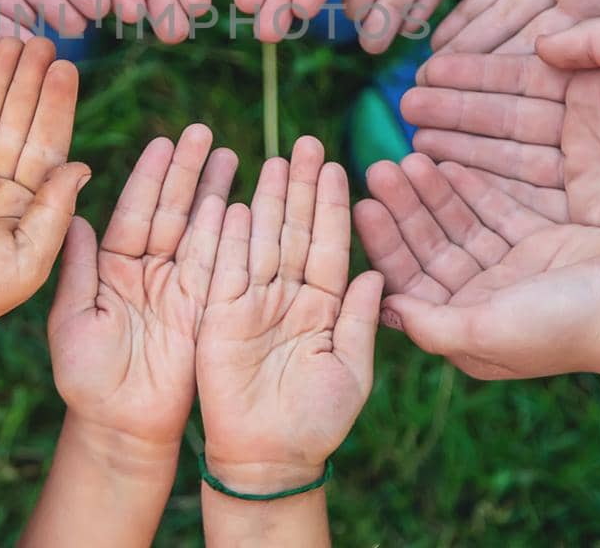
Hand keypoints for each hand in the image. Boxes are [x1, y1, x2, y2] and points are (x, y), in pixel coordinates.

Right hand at [0, 36, 87, 353]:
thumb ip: (54, 212)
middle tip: (38, 39)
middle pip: (14, 121)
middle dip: (26, 81)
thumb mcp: (28, 259)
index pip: (45, 144)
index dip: (55, 105)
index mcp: (24, 204)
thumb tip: (84, 165)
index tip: (66, 67)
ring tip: (5, 41)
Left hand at [49, 125, 237, 445]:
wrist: (121, 428)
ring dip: (215, 192)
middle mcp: (149, 270)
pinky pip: (220, 267)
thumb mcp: (71, 321)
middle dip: (188, 171)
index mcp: (112, 266)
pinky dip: (232, 236)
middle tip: (204, 132)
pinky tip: (246, 204)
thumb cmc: (86, 381)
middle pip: (172, 210)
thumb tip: (72, 215)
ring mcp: (180, 287)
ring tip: (230, 154)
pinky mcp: (205, 310)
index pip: (135, 210)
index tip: (165, 142)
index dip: (150, 177)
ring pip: (200, 230)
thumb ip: (75, 268)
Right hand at [195, 137, 382, 492]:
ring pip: (260, 239)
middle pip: (293, 229)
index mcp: (324, 304)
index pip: (329, 243)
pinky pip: (223, 268)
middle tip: (306, 142)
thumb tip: (380, 273)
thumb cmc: (318, 422)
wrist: (269, 458)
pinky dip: (225, 237)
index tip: (339, 165)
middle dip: (300, 186)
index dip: (333, 205)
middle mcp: (288, 294)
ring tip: (273, 158)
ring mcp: (252, 301)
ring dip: (264, 199)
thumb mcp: (352, 369)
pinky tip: (229, 202)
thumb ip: (362, 320)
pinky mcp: (219, 314)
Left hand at [356, 153, 599, 378]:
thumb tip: (385, 310)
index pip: (411, 281)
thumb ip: (432, 324)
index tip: (361, 205)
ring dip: (434, 193)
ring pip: (461, 224)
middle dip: (406, 209)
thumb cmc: (565, 325)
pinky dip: (473, 188)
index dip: (384, 243)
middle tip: (380, 166)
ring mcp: (516, 271)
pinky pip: (497, 210)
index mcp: (467, 331)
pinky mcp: (544, 242)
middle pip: (432, 247)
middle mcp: (486, 301)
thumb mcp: (487, 331)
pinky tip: (447, 162)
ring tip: (408, 156)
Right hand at [406, 18, 599, 245]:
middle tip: (404, 103)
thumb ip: (589, 34)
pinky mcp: (580, 209)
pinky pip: (520, 191)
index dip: (473, 72)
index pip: (519, 76)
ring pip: (503, 153)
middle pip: (502, 116)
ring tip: (412, 137)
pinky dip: (482, 181)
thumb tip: (539, 41)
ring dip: (458, 144)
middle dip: (453, 109)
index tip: (428, 66)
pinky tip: (444, 171)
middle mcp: (578, 128)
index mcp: (591, 86)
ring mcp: (578, 171)